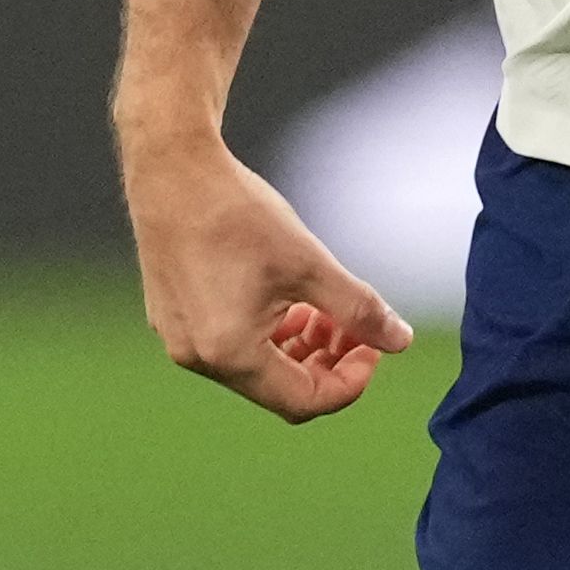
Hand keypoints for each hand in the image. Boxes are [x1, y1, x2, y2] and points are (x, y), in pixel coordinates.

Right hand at [121, 143, 413, 423]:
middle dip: (325, 363)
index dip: (350, 381)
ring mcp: (180, 340)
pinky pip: (228, 345)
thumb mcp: (309, 263)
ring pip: (256, 367)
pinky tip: (284, 297)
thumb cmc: (236, 213)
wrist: (171, 168)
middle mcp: (199, 358)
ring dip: (297, 348)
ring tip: (321, 308)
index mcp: (230, 354)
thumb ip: (358, 308)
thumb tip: (399, 340)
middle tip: (353, 328)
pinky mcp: (171, 318)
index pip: (305, 401)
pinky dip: (265, 333)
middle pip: (280, 389)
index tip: (372, 347)